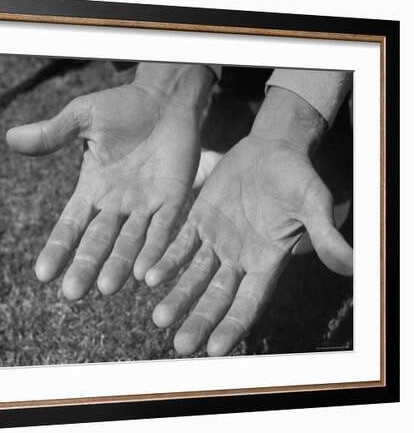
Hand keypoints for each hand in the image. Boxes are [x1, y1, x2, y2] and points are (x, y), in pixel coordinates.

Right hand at [7, 63, 213, 299]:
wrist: (166, 100)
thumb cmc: (124, 107)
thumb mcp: (84, 117)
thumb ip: (54, 132)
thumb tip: (12, 139)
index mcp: (93, 189)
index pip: (71, 225)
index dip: (58, 248)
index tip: (44, 273)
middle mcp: (117, 205)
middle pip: (98, 242)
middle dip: (86, 266)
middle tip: (73, 293)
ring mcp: (146, 206)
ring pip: (130, 242)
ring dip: (120, 265)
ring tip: (106, 287)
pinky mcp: (174, 200)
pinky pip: (163, 229)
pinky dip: (155, 249)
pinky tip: (146, 272)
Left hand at [146, 87, 352, 355]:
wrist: (271, 149)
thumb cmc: (297, 176)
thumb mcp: (313, 202)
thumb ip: (324, 233)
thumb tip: (351, 265)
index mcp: (267, 261)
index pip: (248, 302)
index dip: (232, 325)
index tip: (215, 350)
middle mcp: (239, 258)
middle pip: (216, 297)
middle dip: (199, 320)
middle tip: (179, 345)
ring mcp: (217, 240)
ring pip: (194, 276)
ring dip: (177, 296)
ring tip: (159, 318)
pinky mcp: (199, 220)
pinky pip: (180, 245)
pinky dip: (166, 260)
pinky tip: (148, 276)